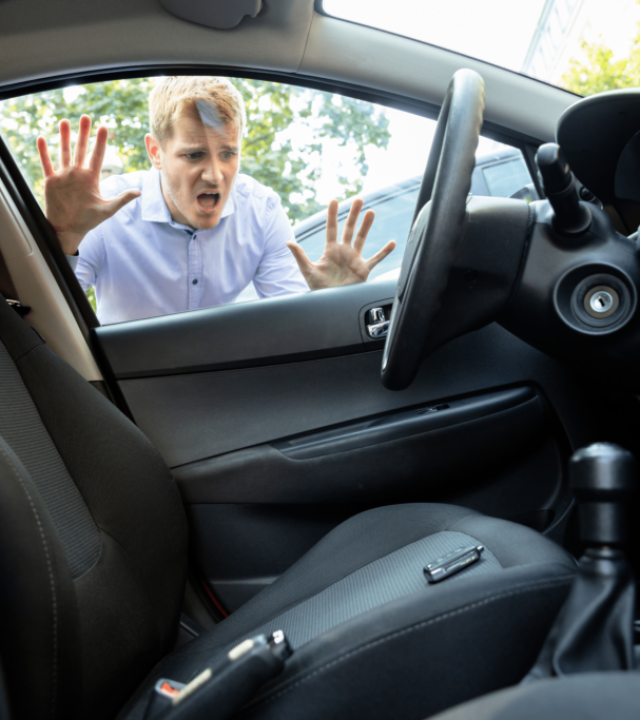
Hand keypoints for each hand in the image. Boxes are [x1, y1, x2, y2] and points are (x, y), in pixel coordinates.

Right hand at [37, 115, 139, 254]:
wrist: (70, 229)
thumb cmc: (89, 221)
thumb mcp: (107, 210)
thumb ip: (122, 199)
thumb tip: (138, 192)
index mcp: (92, 178)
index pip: (98, 156)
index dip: (100, 142)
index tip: (104, 127)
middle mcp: (78, 174)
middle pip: (81, 149)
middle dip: (83, 133)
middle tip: (85, 117)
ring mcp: (64, 176)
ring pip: (64, 152)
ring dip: (64, 137)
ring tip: (64, 121)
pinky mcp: (51, 181)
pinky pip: (47, 164)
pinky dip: (44, 152)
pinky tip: (42, 139)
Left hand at [287, 199, 395, 289]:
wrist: (331, 304)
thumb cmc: (319, 289)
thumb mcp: (308, 271)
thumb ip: (300, 256)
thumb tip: (288, 242)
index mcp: (330, 250)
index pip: (331, 229)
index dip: (332, 215)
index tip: (334, 200)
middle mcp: (343, 252)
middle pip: (349, 229)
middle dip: (353, 214)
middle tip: (358, 199)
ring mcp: (354, 259)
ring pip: (362, 238)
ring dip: (367, 226)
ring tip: (371, 212)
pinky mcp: (363, 269)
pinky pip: (376, 259)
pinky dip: (384, 252)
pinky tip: (392, 243)